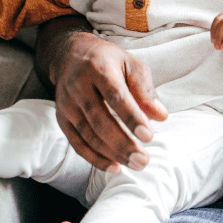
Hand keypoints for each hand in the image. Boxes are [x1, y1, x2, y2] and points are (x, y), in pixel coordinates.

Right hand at [51, 30, 167, 172]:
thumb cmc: (109, 61)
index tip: (149, 136)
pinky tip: (114, 166)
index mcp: (99, 69)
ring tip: (136, 164)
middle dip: (122, 144)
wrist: (70, 55)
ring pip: (88, 135)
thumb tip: (161, 116)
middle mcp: (78, 86)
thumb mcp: (131, 64)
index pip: (116, 96)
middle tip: (144, 160)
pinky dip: (95, 158)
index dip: (132, 118)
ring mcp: (67, 104)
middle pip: (100, 121)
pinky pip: (77, 143)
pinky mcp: (62, 118)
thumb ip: (145, 90)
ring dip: (112, 154)